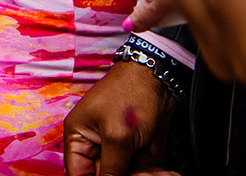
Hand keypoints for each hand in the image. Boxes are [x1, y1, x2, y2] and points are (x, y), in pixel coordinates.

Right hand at [62, 59, 173, 174]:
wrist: (160, 79)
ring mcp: (118, 148)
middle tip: (142, 173)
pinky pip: (143, 171)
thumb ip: (110, 168)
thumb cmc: (131, 94)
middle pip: (105, 175)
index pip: (79, 173)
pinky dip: (155, 173)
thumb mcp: (118, 136)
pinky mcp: (137, 150)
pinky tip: (166, 172)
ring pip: (127, 175)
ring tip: (159, 172)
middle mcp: (96, 144)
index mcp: (79, 137)